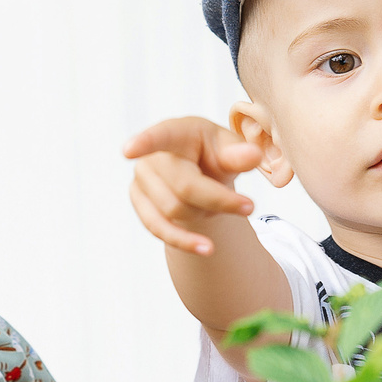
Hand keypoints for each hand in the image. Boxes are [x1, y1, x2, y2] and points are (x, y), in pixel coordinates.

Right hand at [123, 116, 261, 255]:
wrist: (201, 173)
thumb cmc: (215, 154)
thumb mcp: (230, 150)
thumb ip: (239, 154)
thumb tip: (253, 156)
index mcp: (176, 132)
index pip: (160, 136)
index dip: (144, 142)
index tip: (128, 151)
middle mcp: (152, 155)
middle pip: (184, 186)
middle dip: (218, 200)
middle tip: (249, 207)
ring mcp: (141, 180)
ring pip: (175, 210)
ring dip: (204, 214)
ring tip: (221, 205)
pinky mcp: (140, 203)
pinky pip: (159, 228)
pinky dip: (184, 240)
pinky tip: (206, 248)